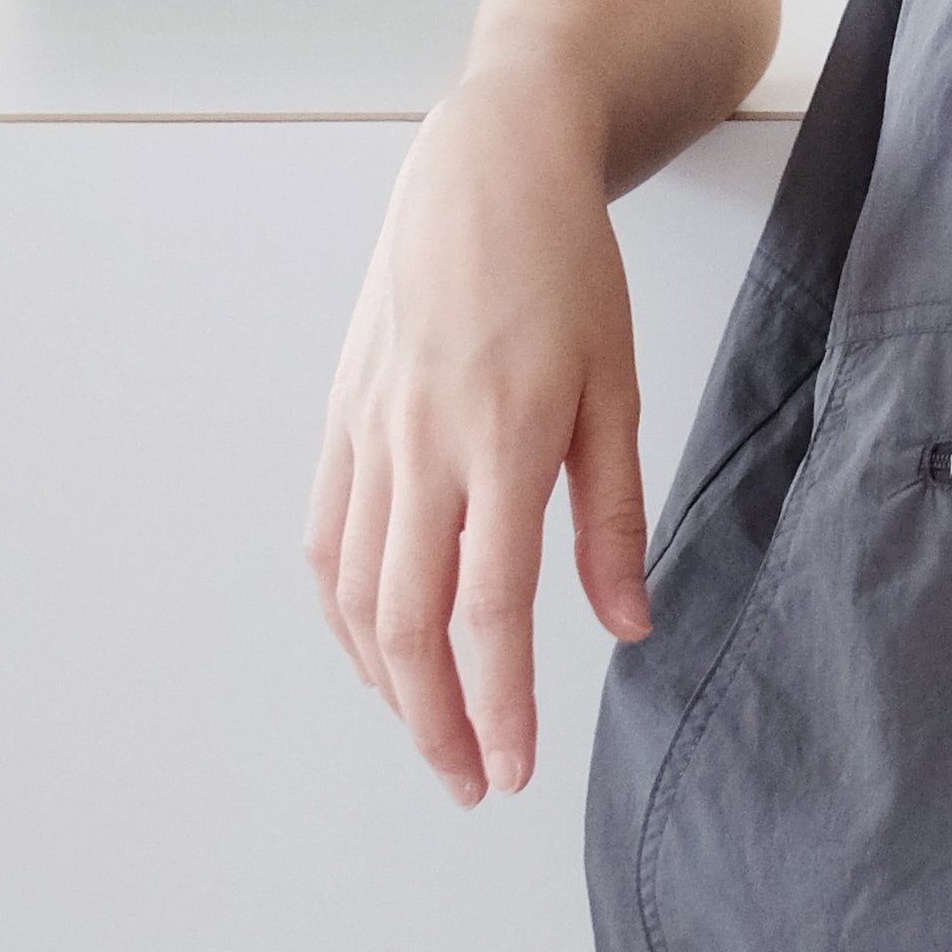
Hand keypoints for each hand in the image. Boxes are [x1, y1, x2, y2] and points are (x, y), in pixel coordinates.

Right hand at [305, 61, 653, 803]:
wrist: (486, 167)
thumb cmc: (564, 267)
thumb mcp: (616, 383)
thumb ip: (613, 514)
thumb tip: (625, 626)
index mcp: (502, 437)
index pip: (489, 608)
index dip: (498, 704)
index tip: (512, 771)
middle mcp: (421, 444)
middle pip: (406, 621)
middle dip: (434, 721)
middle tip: (469, 783)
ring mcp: (368, 432)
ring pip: (355, 594)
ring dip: (385, 683)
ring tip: (428, 733)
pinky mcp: (340, 418)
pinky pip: (327, 542)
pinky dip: (343, 614)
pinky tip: (373, 651)